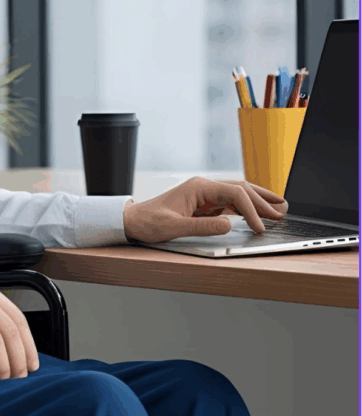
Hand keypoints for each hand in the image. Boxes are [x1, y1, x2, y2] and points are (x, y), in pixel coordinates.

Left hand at [123, 176, 288, 242]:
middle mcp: (203, 187)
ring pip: (237, 194)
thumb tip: (229, 225)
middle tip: (283, 211)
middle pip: (240, 189)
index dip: (251, 210)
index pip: (234, 194)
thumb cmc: (149, 222)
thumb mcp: (174, 227)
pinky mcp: (204, 204)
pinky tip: (257, 212)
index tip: (261, 226)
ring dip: (258, 201)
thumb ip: (202, 227)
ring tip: (279, 207)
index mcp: (198, 187)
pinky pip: (230, 203)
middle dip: (262, 200)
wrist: (133, 221)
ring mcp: (204, 195)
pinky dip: (246, 207)